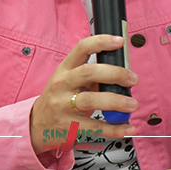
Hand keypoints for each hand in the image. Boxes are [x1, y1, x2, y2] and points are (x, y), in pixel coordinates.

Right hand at [30, 34, 138, 154]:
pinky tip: (127, 127)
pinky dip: (114, 128)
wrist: (37, 123)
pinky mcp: (68, 125)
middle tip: (133, 79)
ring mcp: (63, 105)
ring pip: (91, 100)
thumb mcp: (69, 80)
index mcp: (65, 68)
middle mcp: (62, 84)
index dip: (101, 42)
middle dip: (115, 74)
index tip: (119, 41)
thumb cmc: (59, 97)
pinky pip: (94, 127)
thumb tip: (121, 74)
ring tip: (132, 104)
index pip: (82, 48)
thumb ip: (92, 76)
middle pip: (89, 73)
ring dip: (116, 101)